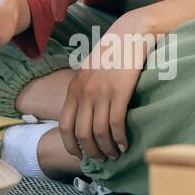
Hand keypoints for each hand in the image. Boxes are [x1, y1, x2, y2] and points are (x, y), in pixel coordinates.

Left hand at [58, 18, 153, 161]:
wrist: (129, 34)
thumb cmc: (112, 53)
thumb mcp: (89, 70)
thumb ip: (83, 90)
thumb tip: (83, 112)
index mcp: (74, 88)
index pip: (64, 125)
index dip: (70, 145)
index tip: (78, 155)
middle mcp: (84, 92)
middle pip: (81, 133)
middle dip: (90, 151)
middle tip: (100, 160)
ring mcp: (101, 92)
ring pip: (98, 132)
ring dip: (106, 149)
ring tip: (114, 155)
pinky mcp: (120, 92)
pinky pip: (116, 123)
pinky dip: (119, 139)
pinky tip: (124, 145)